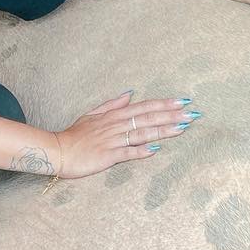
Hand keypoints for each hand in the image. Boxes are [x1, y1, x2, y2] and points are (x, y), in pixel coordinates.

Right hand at [49, 91, 194, 178]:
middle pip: (147, 118)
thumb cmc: (75, 135)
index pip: (144, 107)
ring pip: (141, 133)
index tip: (182, 101)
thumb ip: (112, 104)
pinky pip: (127, 152)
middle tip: (192, 113)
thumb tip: (129, 94)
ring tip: (182, 129)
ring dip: (162, 131)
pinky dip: (140, 150)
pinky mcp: (107, 156)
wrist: (57, 151)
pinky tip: (155, 149)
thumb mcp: (92, 115)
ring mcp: (112, 140)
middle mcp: (115, 125)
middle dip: (171, 115)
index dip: (163, 104)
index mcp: (114, 116)